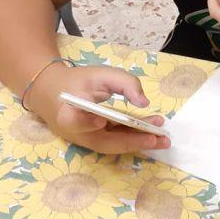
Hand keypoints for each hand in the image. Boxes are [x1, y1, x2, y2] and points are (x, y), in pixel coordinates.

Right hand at [27, 62, 170, 154]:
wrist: (56, 93)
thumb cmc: (79, 82)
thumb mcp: (100, 74)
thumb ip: (124, 82)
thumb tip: (143, 102)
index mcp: (67, 112)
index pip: (76, 121)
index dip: (87, 122)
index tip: (101, 120)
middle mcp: (76, 133)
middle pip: (104, 141)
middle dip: (132, 141)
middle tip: (156, 137)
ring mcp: (86, 141)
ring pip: (113, 144)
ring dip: (139, 142)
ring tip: (163, 139)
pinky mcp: (95, 141)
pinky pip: (116, 141)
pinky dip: (135, 138)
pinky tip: (153, 134)